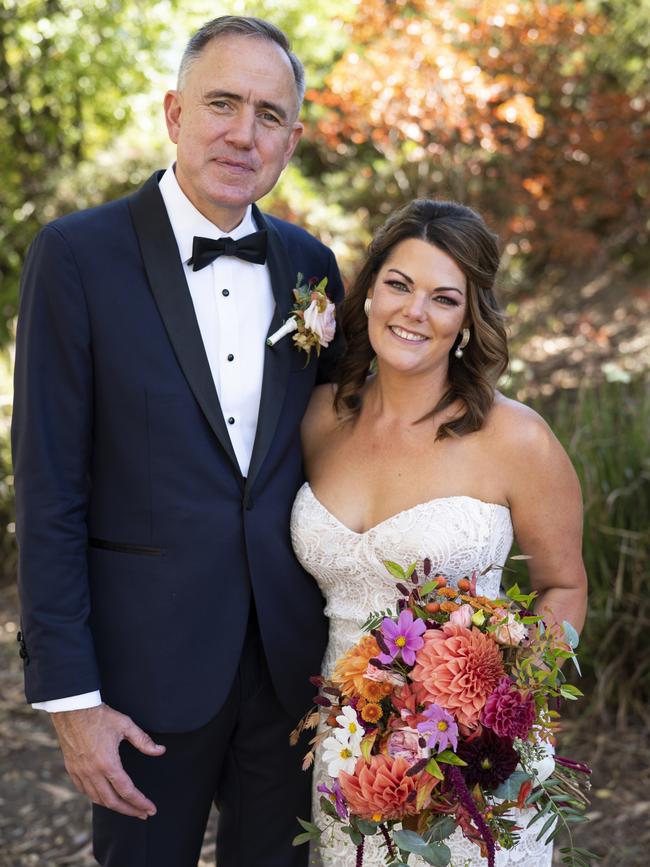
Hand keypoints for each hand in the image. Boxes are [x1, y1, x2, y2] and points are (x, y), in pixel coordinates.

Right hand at [51, 703, 165, 818]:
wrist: (73, 709)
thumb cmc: (100, 716)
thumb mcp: (126, 725)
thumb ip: (144, 741)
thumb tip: (161, 751)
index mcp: (108, 764)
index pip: (127, 791)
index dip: (140, 802)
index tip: (151, 810)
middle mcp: (92, 773)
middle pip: (112, 802)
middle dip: (129, 810)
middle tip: (142, 814)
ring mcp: (80, 773)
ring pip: (97, 799)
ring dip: (113, 806)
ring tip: (127, 807)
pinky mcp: (72, 770)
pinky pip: (84, 791)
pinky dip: (96, 798)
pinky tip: (104, 797)